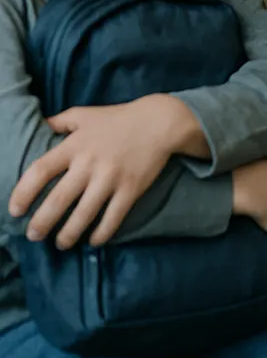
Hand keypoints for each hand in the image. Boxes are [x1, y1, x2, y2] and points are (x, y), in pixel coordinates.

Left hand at [8, 95, 199, 248]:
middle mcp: (90, 163)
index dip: (23, 193)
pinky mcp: (131, 189)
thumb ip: (60, 121)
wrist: (160, 120)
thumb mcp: (85, 114)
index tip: (15, 210)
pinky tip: (93, 240)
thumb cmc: (118, 118)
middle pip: (57, 201)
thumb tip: (37, 125)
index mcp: (75, 145)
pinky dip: (101, 234)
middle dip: (41, 224)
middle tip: (33, 235)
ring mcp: (111, 177)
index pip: (40, 171)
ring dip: (67, 235)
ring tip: (60, 243)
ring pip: (83, 215)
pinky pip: (112, 218)